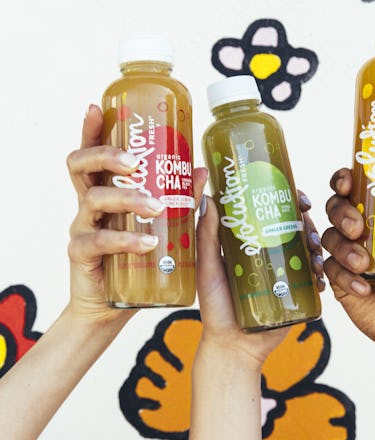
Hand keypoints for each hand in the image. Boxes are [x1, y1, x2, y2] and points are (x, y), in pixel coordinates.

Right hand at [66, 104, 207, 323]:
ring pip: (93, 198)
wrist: (115, 304)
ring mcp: (82, 227)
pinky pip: (99, 241)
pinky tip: (149, 243)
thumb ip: (177, 198)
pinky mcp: (80, 254)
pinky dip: (127, 240)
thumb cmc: (139, 259)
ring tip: (157, 207)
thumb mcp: (160, 225)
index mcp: (106, 190)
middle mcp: (89, 203)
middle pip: (80, 164)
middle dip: (107, 154)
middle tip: (136, 162)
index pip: (92, 153)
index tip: (97, 106)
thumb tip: (201, 171)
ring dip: (128, 198)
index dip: (91, 128)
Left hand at [195, 191, 324, 367]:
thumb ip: (206, 237)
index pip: (267, 209)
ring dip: (316, 242)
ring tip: (313, 248)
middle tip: (306, 219)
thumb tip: (208, 198)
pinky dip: (321, 271)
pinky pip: (314, 275)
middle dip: (304, 218)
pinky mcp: (297, 291)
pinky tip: (319, 273)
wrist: (234, 348)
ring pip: (306, 247)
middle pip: (291, 225)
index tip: (292, 192)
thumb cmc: (215, 308)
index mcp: (247, 241)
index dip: (283, 196)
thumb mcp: (208, 269)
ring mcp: (284, 270)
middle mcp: (268, 251)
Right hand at [322, 137, 374, 360]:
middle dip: (340, 213)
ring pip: (329, 239)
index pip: (353, 188)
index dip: (343, 179)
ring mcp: (349, 257)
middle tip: (358, 228)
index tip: (348, 181)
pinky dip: (345, 277)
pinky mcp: (342, 283)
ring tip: (364, 264)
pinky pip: (330, 272)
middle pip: (334, 208)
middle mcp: (362, 232)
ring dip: (344, 249)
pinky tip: (365, 287)